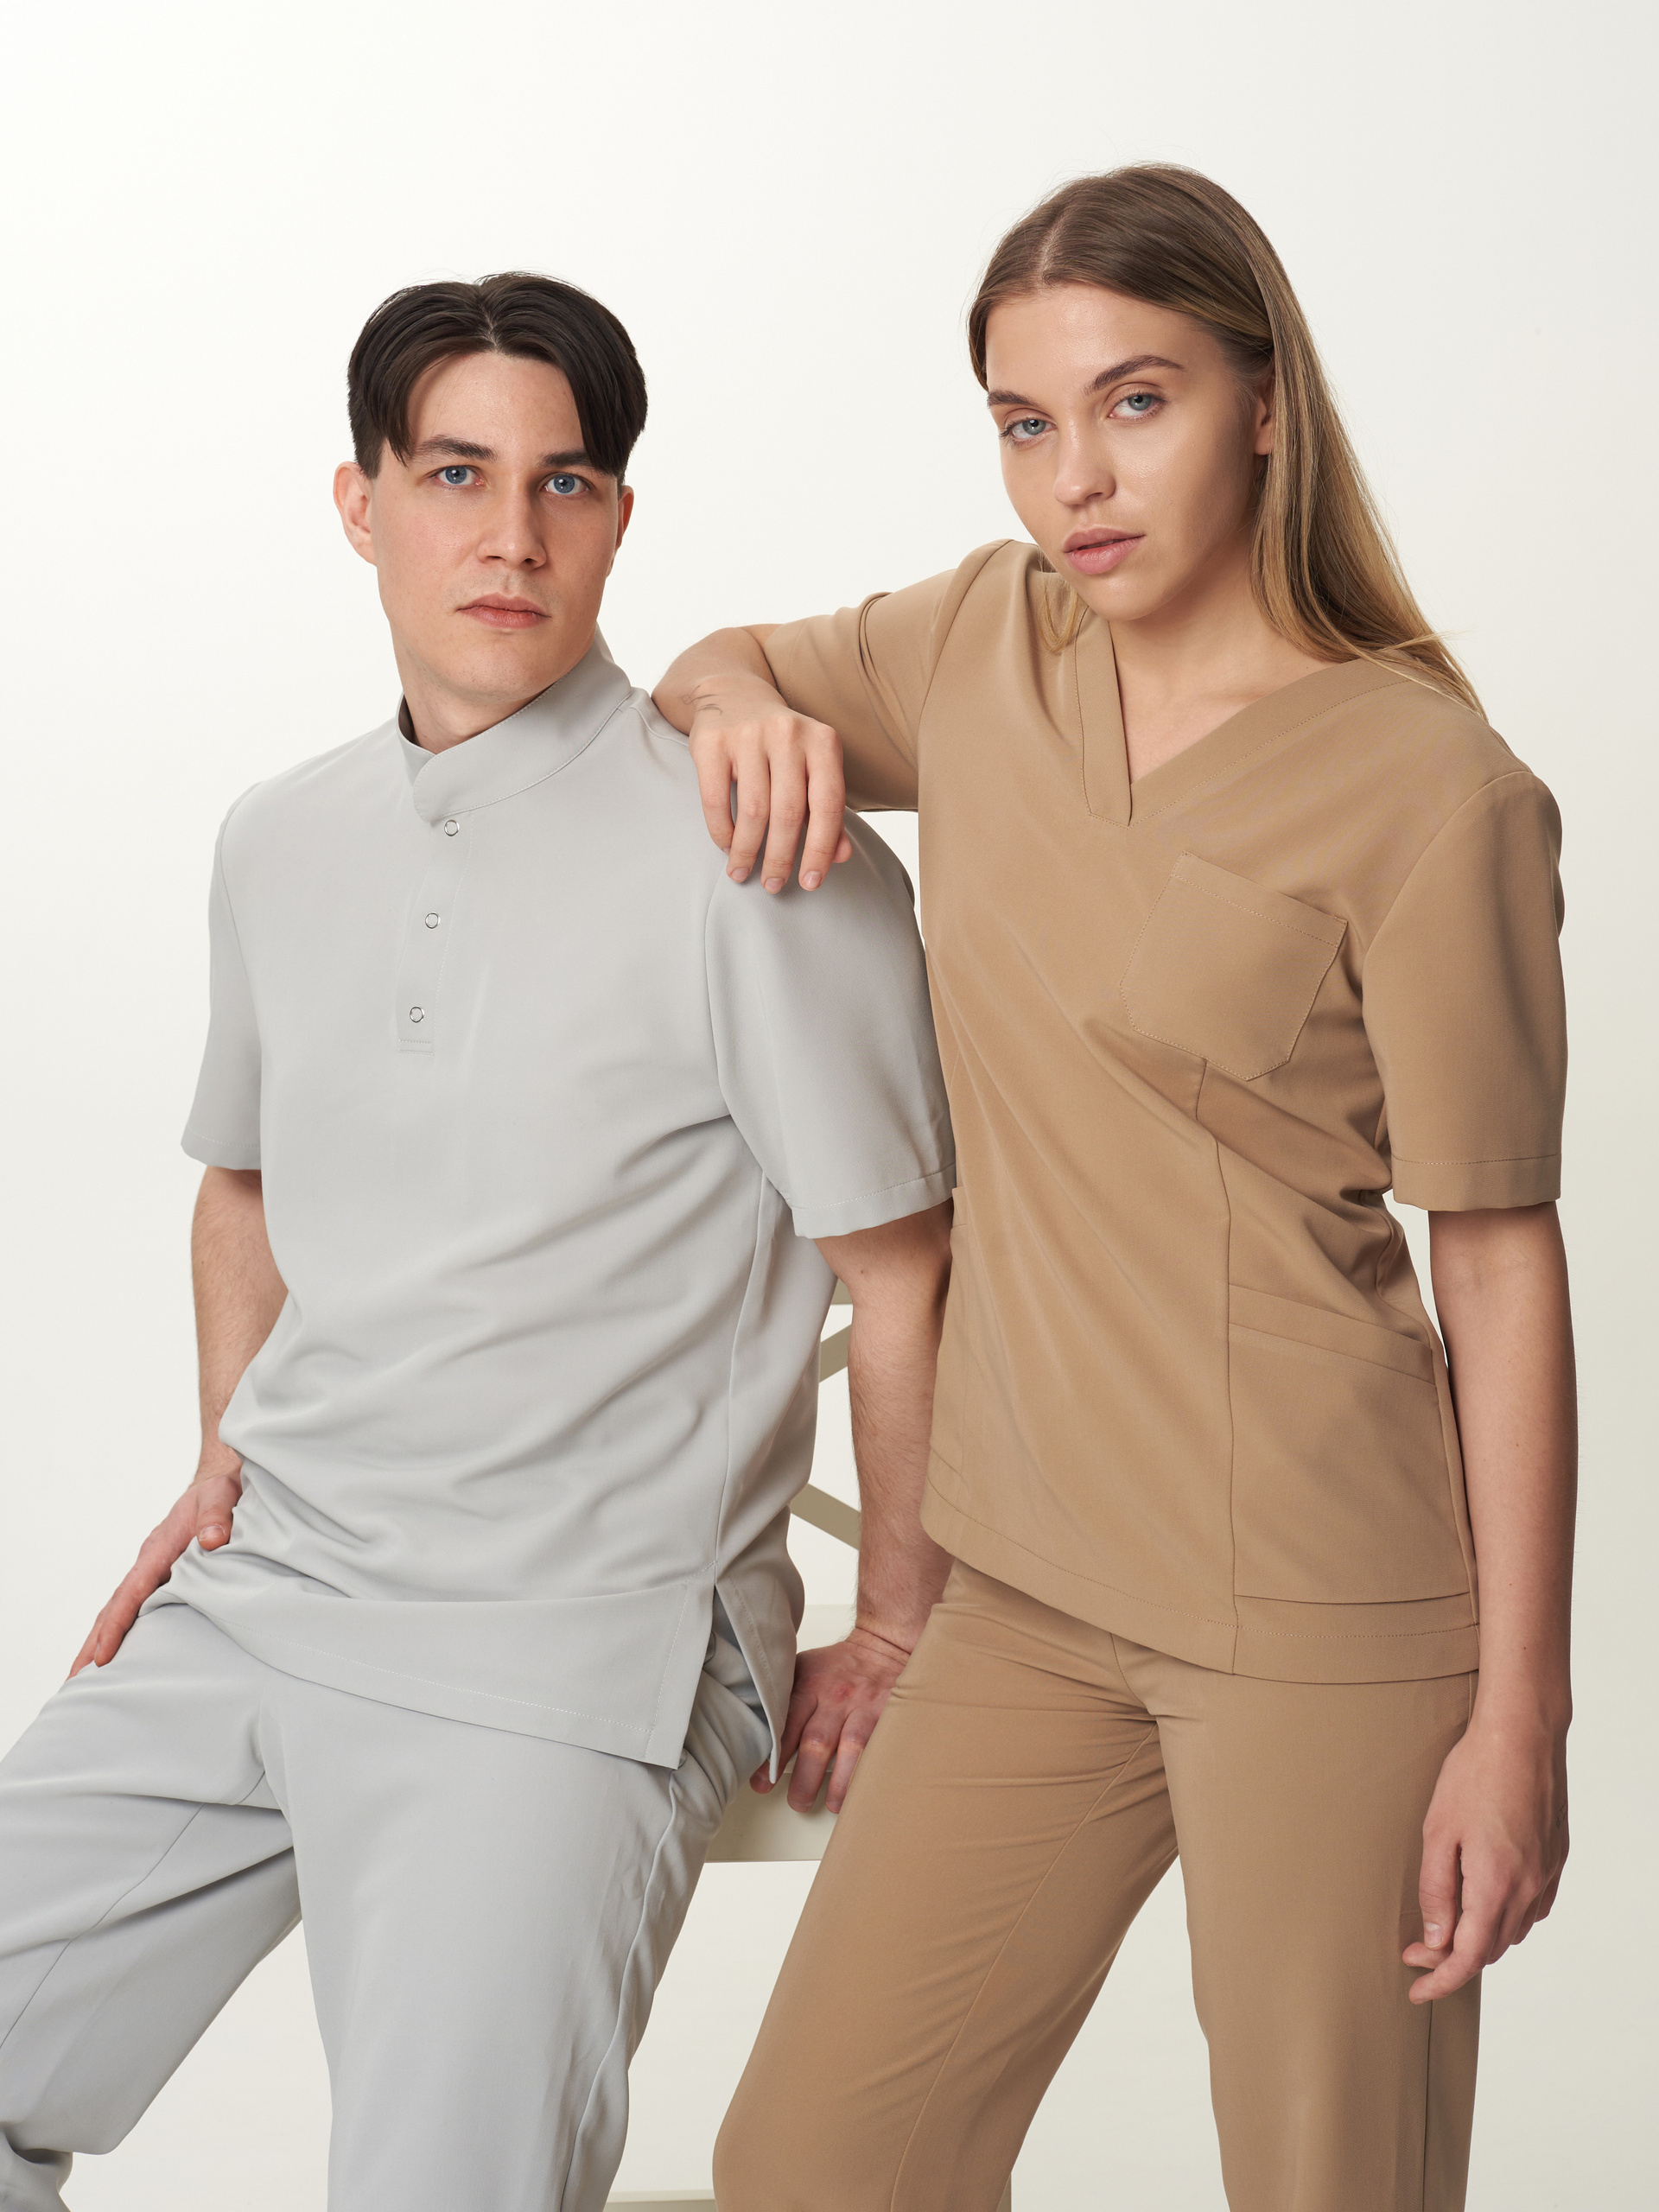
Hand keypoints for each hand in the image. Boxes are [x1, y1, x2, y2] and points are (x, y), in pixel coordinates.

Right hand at [69, 1465, 242, 1676]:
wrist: (219, 1483)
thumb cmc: (221, 1492)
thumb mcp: (222, 1497)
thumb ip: (216, 1517)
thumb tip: (213, 1540)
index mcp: (159, 1548)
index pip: (132, 1592)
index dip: (117, 1625)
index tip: (102, 1656)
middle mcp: (149, 1563)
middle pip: (113, 1608)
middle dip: (93, 1644)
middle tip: (74, 1682)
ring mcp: (153, 1571)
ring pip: (120, 1610)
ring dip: (101, 1641)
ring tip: (84, 1679)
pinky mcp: (162, 1577)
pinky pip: (137, 1607)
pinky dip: (122, 1630)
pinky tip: (121, 1654)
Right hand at [687, 674, 851, 894]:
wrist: (732, 694)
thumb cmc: (781, 744)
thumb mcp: (812, 767)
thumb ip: (828, 810)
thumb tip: (841, 857)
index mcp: (823, 742)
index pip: (828, 806)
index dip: (821, 850)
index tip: (811, 882)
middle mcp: (789, 734)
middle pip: (789, 814)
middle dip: (781, 858)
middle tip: (774, 885)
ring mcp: (749, 735)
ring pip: (753, 812)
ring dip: (748, 852)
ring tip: (743, 873)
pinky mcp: (713, 742)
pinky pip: (717, 801)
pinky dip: (722, 832)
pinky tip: (727, 847)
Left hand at [753, 1623, 912, 1812]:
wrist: (883, 1646)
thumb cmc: (840, 1665)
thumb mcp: (805, 1669)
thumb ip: (785, 1697)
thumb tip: (756, 1731)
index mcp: (810, 1684)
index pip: (786, 1723)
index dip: (774, 1758)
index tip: (763, 1783)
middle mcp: (836, 1696)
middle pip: (817, 1742)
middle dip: (805, 1780)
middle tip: (798, 1802)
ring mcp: (865, 1706)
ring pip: (851, 1749)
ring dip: (840, 1784)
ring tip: (833, 1805)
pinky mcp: (890, 1715)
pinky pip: (881, 1749)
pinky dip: (871, 1772)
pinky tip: (866, 1791)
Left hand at [1402, 1708, 1568, 2001]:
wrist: (1522, 1736)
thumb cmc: (1474, 1775)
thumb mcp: (1438, 1833)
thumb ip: (1436, 1891)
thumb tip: (1436, 1941)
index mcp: (1495, 1886)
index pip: (1468, 1958)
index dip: (1440, 1981)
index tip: (1416, 1991)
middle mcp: (1527, 1889)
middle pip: (1490, 1949)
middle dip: (1452, 1959)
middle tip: (1417, 1950)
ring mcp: (1546, 1875)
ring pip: (1513, 1931)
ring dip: (1480, 1939)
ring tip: (1446, 1928)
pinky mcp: (1555, 1860)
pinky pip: (1532, 1908)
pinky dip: (1505, 1917)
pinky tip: (1485, 1902)